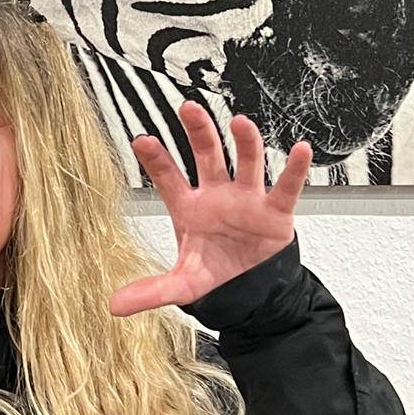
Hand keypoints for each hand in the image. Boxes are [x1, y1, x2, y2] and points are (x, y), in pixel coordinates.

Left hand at [109, 103, 309, 317]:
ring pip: (247, 163)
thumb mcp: (183, 284)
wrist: (253, 288)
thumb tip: (113, 306)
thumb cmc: (216, 271)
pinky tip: (301, 150)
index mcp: (190, 207)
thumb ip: (151, 291)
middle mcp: (218, 195)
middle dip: (199, 132)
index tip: (141, 140)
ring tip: (240, 122)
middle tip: (189, 108)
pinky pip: (287, 186)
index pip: (169, 178)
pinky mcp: (276, 210)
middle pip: (207, 156)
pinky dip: (295, 169)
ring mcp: (247, 198)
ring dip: (245, 143)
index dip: (156, 160)